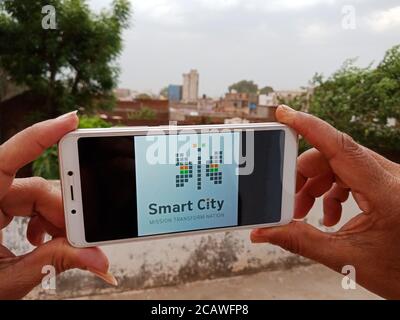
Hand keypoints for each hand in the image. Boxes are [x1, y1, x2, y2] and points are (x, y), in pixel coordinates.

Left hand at [0, 112, 116, 299]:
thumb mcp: (8, 280)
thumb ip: (52, 263)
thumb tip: (96, 258)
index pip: (7, 157)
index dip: (41, 136)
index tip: (71, 121)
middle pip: (36, 188)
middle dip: (65, 212)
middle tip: (84, 234)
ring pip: (37, 198)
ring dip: (58, 221)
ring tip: (68, 245)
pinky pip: (29, 207)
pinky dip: (45, 223)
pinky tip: (47, 241)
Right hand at [251, 105, 399, 298]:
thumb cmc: (398, 271)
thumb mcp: (346, 259)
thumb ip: (300, 241)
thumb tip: (262, 233)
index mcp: (386, 192)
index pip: (341, 147)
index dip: (310, 126)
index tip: (284, 113)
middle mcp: (390, 177)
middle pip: (333, 156)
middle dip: (303, 175)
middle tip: (288, 200)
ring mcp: (389, 177)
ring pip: (339, 163)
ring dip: (315, 184)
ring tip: (304, 212)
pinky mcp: (385, 183)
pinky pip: (350, 173)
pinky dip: (331, 189)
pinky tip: (328, 214)